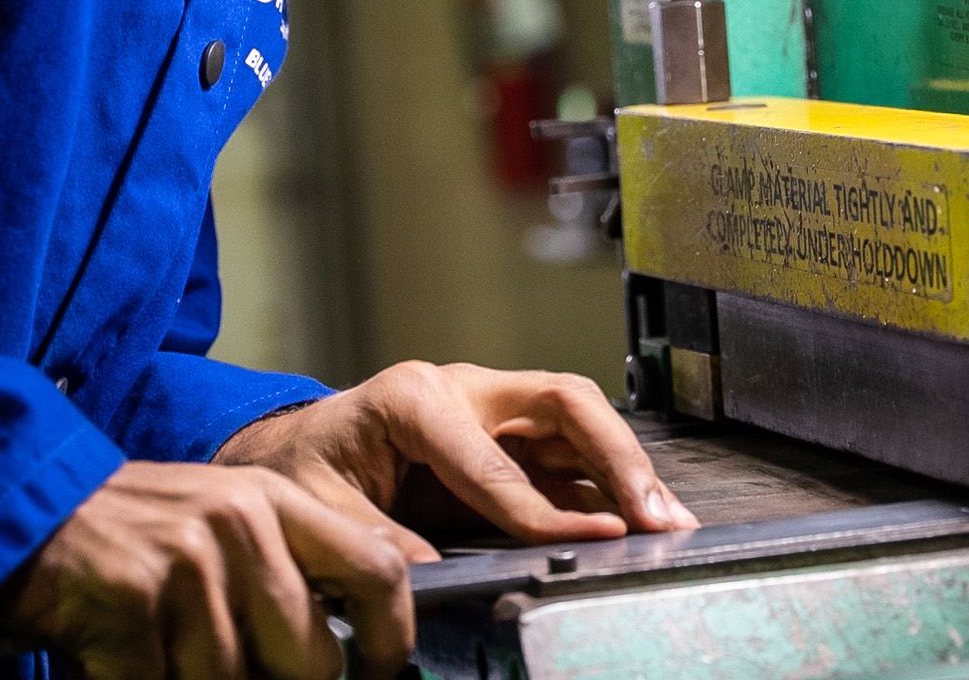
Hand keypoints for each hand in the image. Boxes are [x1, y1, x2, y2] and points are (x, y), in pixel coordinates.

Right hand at [0, 460, 412, 679]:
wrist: (34, 512)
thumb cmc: (147, 536)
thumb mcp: (232, 521)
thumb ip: (292, 569)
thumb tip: (350, 653)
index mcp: (279, 500)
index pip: (379, 568)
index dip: (392, 637)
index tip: (379, 674)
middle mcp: (243, 522)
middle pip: (311, 656)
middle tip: (241, 668)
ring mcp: (188, 559)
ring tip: (170, 654)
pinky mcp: (131, 598)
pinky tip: (128, 663)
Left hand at [217, 362, 698, 546]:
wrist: (298, 449)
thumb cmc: (306, 469)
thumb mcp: (318, 507)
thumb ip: (373, 539)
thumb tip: (431, 577)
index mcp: (415, 398)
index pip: (492, 461)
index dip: (539, 510)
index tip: (585, 544)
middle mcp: (467, 390)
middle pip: (563, 402)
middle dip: (615, 456)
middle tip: (653, 514)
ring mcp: (494, 408)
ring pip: (581, 423)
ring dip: (629, 468)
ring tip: (670, 521)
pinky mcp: (510, 437)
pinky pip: (572, 458)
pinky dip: (611, 488)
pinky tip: (644, 519)